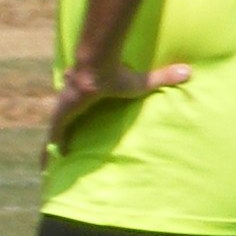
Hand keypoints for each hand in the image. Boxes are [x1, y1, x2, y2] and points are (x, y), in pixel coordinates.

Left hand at [45, 58, 189, 157]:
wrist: (96, 68)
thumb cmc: (116, 74)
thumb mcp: (140, 82)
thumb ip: (162, 78)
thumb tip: (189, 71)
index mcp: (86, 95)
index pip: (78, 107)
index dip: (76, 117)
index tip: (75, 125)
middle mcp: (71, 101)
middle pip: (62, 121)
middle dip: (59, 135)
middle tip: (57, 152)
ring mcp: (64, 108)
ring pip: (54, 131)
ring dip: (51, 146)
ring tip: (47, 166)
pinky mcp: (61, 116)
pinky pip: (53, 137)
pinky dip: (50, 150)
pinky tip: (47, 167)